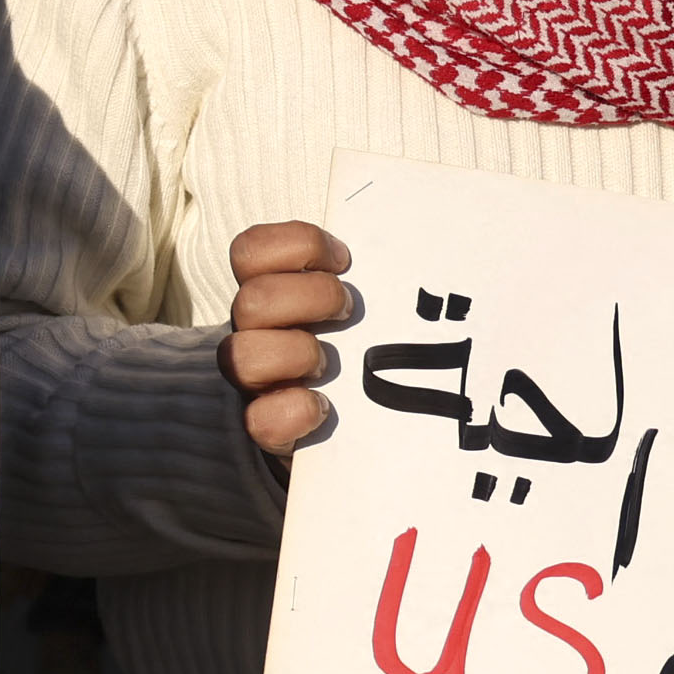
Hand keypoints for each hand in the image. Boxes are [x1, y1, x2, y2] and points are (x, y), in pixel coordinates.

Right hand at [223, 219, 352, 458]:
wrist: (360, 424)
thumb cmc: (365, 349)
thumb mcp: (366, 306)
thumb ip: (375, 281)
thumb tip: (432, 262)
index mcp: (270, 292)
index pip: (252, 252)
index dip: (296, 246)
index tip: (344, 260)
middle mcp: (253, 332)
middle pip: (251, 300)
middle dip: (310, 299)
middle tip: (348, 311)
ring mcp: (255, 381)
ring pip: (241, 356)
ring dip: (295, 353)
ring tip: (330, 364)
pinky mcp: (265, 427)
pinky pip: (258, 420)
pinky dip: (293, 411)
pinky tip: (322, 407)